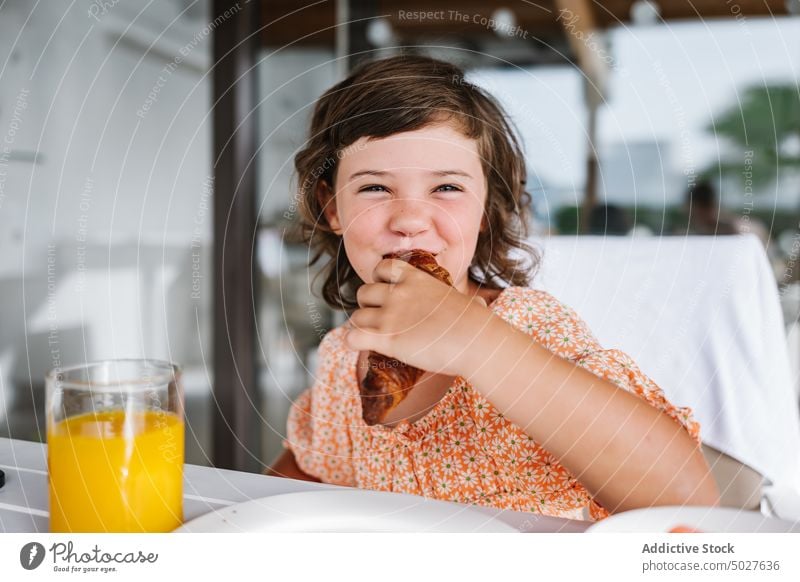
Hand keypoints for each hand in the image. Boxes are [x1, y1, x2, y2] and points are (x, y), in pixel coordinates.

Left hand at [345, 258, 491, 376]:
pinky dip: (353, 341)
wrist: (475, 340)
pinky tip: (364, 346)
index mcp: (416, 279)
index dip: (379, 280)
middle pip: (363, 292)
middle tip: (377, 318)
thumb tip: (480, 306)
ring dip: (362, 326)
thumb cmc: (476, 324)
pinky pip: (353, 336)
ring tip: (373, 336)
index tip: (386, 292)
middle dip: (367, 304)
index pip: (383, 268)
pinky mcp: (387, 338)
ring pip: (357, 315)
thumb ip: (464, 301)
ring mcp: (391, 315)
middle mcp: (399, 293)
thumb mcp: (467, 302)